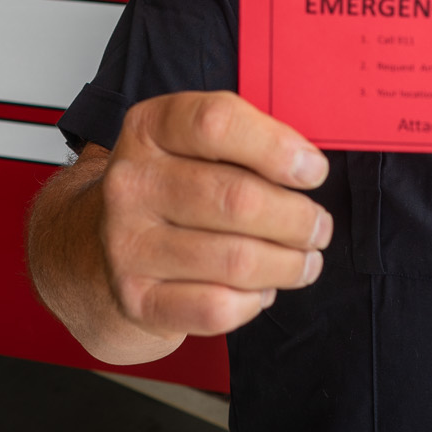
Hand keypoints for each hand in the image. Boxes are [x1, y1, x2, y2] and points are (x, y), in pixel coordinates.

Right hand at [99, 91, 331, 341]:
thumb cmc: (178, 187)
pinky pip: (217, 308)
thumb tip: (306, 168)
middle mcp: (130, 182)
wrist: (113, 247)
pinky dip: (254, 302)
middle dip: (297, 219)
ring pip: (236, 260)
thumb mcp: (199, 145)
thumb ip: (249, 142)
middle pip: (236, 198)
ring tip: (303, 261)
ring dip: (288, 265)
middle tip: (318, 227)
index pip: (216, 123)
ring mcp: (127, 243)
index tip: (313, 171)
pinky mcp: (136, 298)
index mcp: (149, 129)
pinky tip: (259, 290)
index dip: (276, 148)